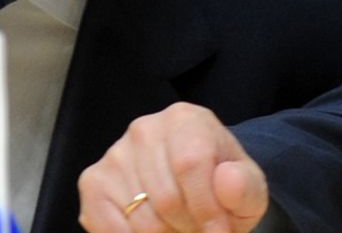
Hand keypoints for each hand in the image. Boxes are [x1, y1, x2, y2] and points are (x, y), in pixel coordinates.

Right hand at [78, 102, 269, 232]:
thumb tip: (227, 181)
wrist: (196, 188)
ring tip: (180, 227)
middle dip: (189, 227)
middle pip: (166, 198)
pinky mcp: (93, 181)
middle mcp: (144, 129)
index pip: (190, 164)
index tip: (220, 231)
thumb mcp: (247, 188)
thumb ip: (244, 187)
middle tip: (199, 229)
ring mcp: (115, 155)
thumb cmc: (221, 186)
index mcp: (186, 119)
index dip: (207, 209)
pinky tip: (155, 230)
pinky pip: (109, 226)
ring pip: (141, 219)